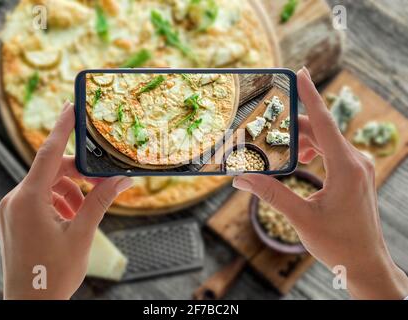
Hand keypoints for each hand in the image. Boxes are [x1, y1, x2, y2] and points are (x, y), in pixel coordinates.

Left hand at [0, 102, 132, 299]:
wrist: (31, 305)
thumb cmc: (52, 275)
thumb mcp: (83, 234)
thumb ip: (101, 201)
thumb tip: (121, 180)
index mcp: (28, 200)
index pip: (47, 154)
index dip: (63, 128)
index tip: (72, 106)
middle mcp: (15, 200)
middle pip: (52, 171)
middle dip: (79, 174)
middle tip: (103, 181)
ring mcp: (13, 210)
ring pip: (48, 185)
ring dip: (72, 191)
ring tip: (88, 210)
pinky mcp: (16, 218)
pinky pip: (41, 198)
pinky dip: (61, 201)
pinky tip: (74, 216)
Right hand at [232, 68, 407, 298]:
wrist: (366, 264)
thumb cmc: (338, 244)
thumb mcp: (300, 217)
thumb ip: (270, 193)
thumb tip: (241, 178)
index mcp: (346, 168)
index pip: (325, 123)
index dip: (310, 96)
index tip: (300, 72)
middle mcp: (356, 162)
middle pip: (322, 130)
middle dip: (294, 126)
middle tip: (269, 125)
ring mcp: (359, 168)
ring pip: (327, 141)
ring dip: (303, 140)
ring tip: (281, 149)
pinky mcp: (356, 175)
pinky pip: (333, 152)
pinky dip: (313, 150)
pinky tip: (300, 160)